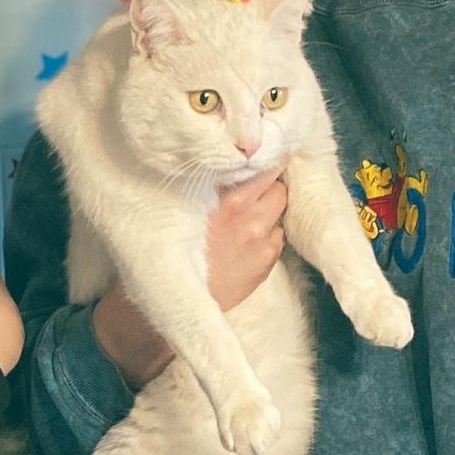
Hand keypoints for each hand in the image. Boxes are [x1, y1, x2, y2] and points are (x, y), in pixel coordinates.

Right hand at [92, 172, 288, 388]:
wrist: (175, 295)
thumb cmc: (174, 246)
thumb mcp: (186, 206)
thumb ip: (211, 185)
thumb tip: (234, 163)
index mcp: (227, 198)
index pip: (264, 165)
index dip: (265, 160)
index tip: (261, 158)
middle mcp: (248, 215)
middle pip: (278, 184)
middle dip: (269, 185)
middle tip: (253, 190)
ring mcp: (260, 239)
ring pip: (281, 210)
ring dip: (270, 210)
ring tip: (248, 218)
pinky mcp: (266, 261)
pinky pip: (278, 236)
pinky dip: (268, 235)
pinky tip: (247, 242)